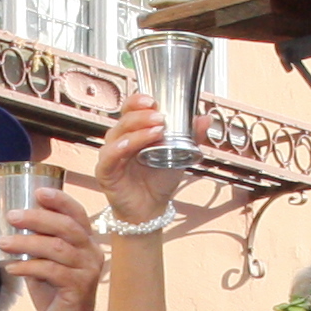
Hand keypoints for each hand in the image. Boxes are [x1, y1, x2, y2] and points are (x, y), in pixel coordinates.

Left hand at [9, 180, 104, 310]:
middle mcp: (92, 252)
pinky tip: (11, 267)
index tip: (37, 191)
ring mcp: (88, 270)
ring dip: (26, 242)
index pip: (76, 213)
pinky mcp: (79, 288)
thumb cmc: (53, 294)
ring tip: (2, 242)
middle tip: (11, 216)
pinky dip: (28, 266)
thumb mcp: (42, 264)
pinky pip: (51, 270)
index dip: (60, 199)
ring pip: (56, 247)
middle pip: (66, 226)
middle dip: (36, 217)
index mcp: (85, 241)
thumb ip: (31, 245)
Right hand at [90, 97, 180, 231]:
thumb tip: (205, 117)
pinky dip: (117, 149)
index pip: (131, 109)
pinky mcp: (105, 171)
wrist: (151, 209)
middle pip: (124, 119)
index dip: (138, 101)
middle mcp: (120, 139)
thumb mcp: (180, 155)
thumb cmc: (160, 180)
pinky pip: (108, 156)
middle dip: (142, 115)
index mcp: (135, 130)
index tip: (153, 101)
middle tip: (160, 117)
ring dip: (136, 130)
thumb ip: (192, 136)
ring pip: (117, 135)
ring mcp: (111, 154)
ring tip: (156, 130)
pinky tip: (129, 146)